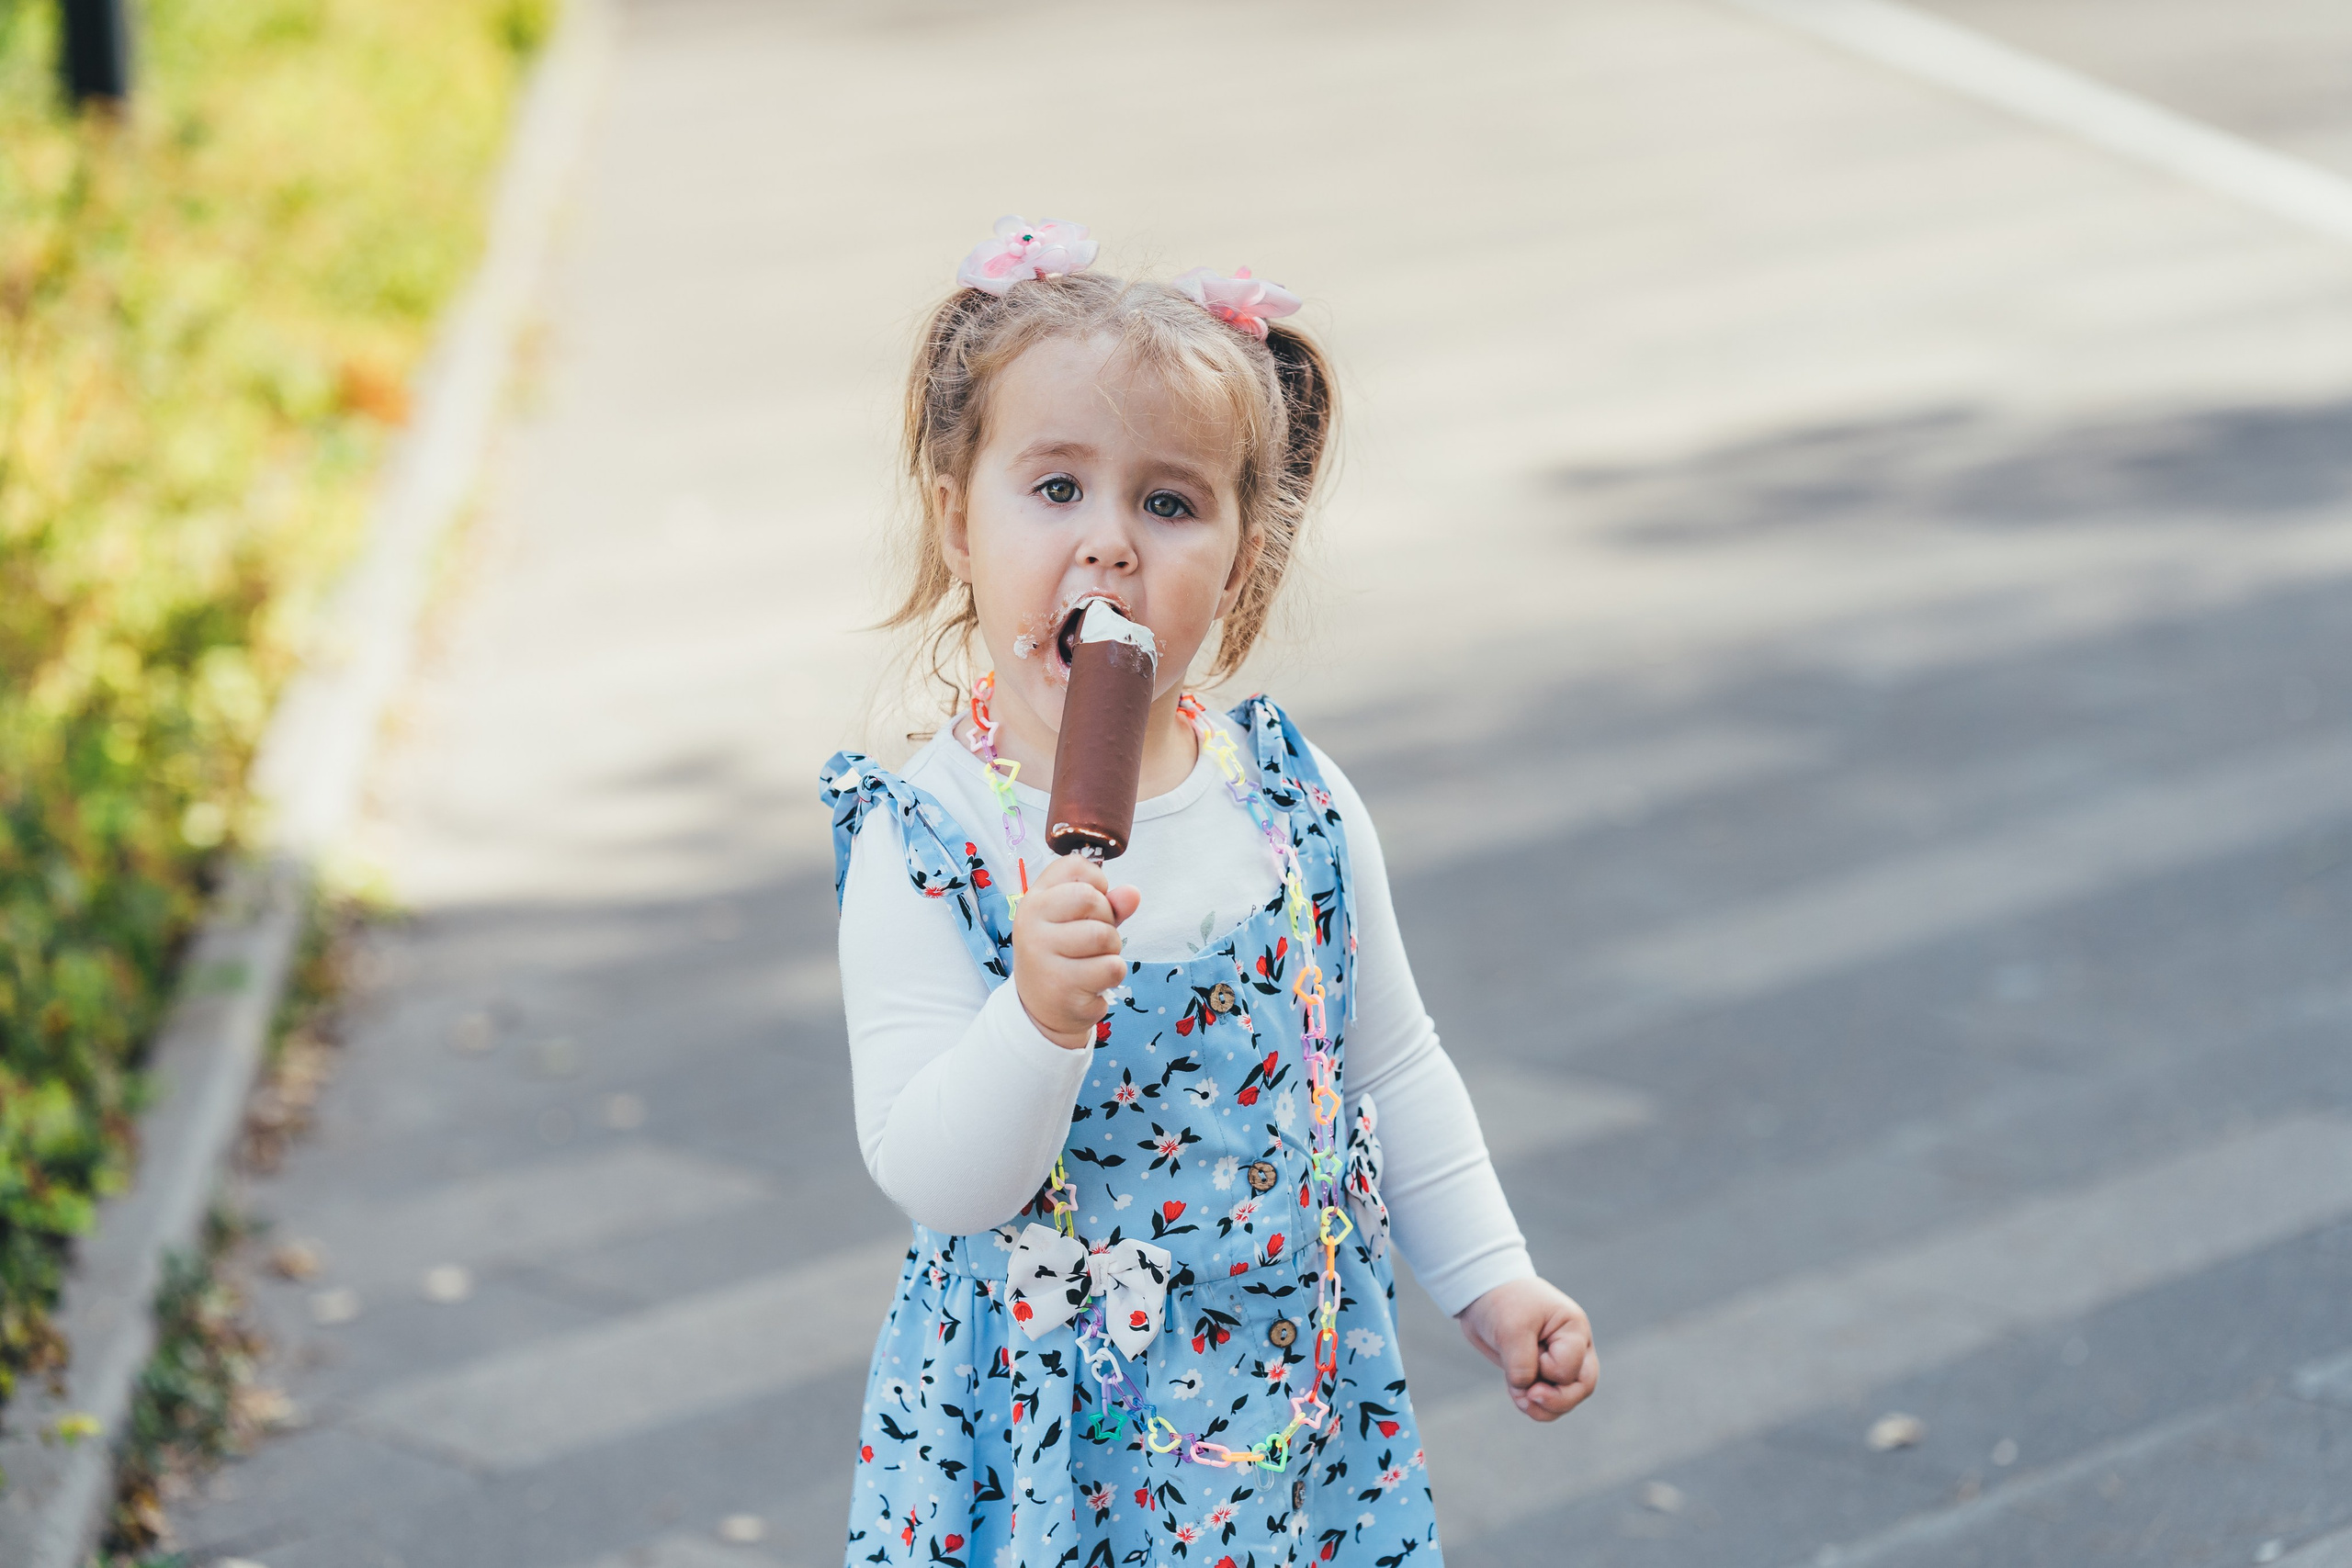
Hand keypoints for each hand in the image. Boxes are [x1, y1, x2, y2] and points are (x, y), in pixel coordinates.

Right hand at [1013, 854, 1141, 1049]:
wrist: (1043, 1008)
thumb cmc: (1065, 955)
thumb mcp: (1082, 922)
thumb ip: (1108, 904)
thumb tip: (1132, 894)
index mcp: (1035, 900)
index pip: (1074, 866)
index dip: (1096, 882)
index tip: (1089, 905)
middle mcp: (1031, 923)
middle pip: (1090, 899)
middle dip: (1107, 919)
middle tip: (1094, 938)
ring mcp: (1042, 955)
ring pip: (1104, 935)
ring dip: (1112, 949)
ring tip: (1094, 960)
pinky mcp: (1061, 986)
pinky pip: (1111, 968)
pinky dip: (1113, 974)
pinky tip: (1093, 982)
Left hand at [1455, 1277, 1595, 1421]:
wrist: (1483, 1294)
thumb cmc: (1503, 1302)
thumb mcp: (1511, 1329)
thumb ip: (1522, 1365)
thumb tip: (1528, 1394)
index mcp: (1574, 1329)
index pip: (1571, 1368)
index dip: (1548, 1370)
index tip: (1530, 1352)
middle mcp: (1574, 1347)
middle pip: (1582, 1388)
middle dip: (1556, 1402)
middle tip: (1528, 1398)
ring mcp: (1561, 1361)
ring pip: (1567, 1399)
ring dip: (1543, 1408)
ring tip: (1519, 1399)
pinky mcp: (1543, 1372)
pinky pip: (1548, 1400)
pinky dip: (1534, 1405)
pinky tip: (1517, 1395)